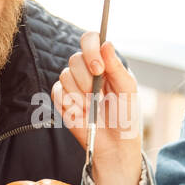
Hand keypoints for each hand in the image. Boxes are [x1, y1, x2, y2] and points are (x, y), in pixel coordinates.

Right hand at [51, 32, 143, 184]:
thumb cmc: (125, 116)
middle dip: (86, 77)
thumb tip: (107, 44)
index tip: (99, 67)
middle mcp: (86, 70)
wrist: (115, 144)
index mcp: (103, 62)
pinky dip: (70, 103)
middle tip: (97, 93)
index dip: (90, 49)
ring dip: (80, 93)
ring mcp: (73, 85)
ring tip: (93, 106)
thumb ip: (117, 67)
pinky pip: (57, 92)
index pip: (90, 40)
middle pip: (74, 58)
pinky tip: (82, 112)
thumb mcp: (127, 90)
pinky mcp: (62, 100)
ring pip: (65, 75)